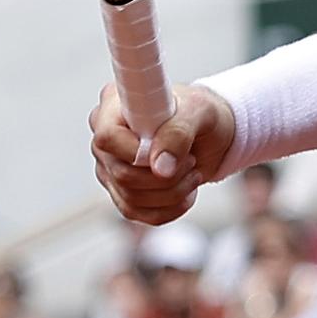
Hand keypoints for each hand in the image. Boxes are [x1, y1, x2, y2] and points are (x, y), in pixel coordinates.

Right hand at [89, 82, 235, 224]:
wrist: (211, 135)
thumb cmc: (201, 114)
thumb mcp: (200, 112)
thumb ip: (179, 133)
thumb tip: (160, 168)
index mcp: (115, 104)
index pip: (107, 137)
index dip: (138, 153)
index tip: (171, 153)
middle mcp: (105, 136)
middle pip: (121, 174)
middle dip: (166, 177)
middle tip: (191, 162)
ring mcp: (108, 165)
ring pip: (131, 198)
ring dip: (172, 193)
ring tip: (192, 174)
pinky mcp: (119, 190)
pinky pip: (136, 212)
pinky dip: (168, 209)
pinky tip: (186, 192)